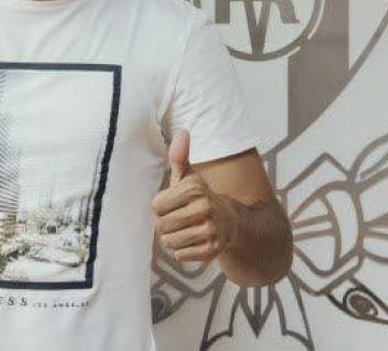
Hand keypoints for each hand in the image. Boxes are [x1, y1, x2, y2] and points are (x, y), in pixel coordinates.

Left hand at [151, 130, 237, 263]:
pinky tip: (192, 242)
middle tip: (178, 220)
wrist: (231, 222)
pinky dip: (182, 251)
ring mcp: (210, 230)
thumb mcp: (189, 177)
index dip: (161, 207)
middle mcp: (204, 207)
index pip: (156, 206)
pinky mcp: (212, 250)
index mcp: (195, 188)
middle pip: (161, 226)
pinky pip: (180, 255)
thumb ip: (179, 157)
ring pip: (169, 242)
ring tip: (185, 230)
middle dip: (165, 225)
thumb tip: (182, 132)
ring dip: (172, 239)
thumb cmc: (201, 198)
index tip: (173, 204)